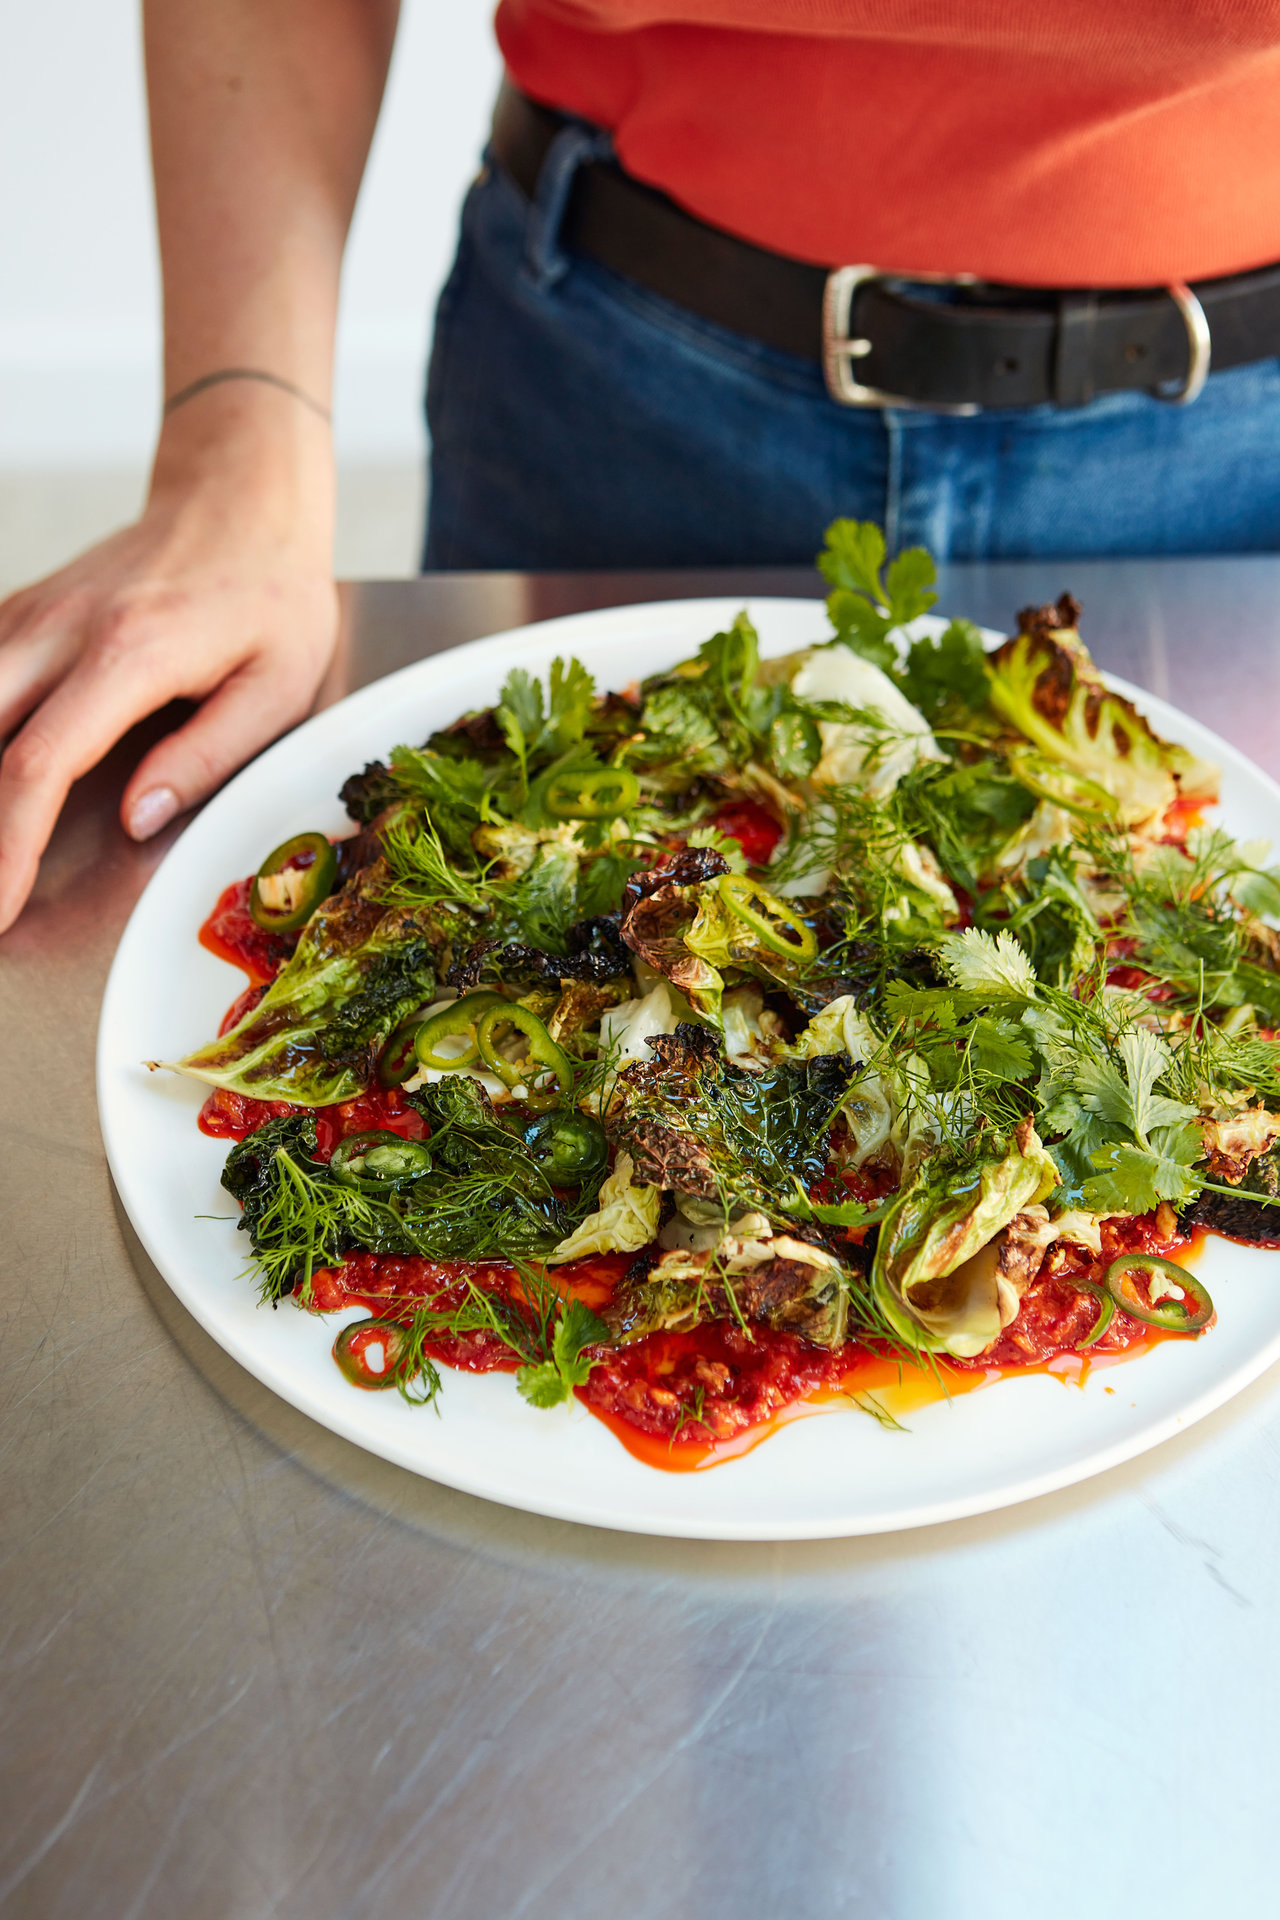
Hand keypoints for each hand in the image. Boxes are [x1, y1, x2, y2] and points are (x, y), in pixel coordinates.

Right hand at [0, 423, 338, 932]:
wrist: (240, 494)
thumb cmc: (271, 590)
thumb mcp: (277, 683)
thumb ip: (205, 756)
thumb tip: (137, 818)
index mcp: (127, 655)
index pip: (40, 766)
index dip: (7, 847)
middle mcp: (60, 631)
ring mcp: (31, 616)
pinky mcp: (22, 615)